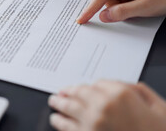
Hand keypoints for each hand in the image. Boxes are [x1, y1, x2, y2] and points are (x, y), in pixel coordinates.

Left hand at [48, 80, 165, 130]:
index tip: (80, 88)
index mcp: (120, 94)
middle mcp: (103, 106)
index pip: (96, 84)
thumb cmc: (159, 130)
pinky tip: (56, 119)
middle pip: (78, 93)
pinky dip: (59, 122)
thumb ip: (135, 90)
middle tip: (60, 93)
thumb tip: (119, 86)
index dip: (88, 87)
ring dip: (59, 104)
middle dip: (67, 92)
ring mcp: (93, 123)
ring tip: (54, 102)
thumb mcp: (156, 105)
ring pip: (69, 109)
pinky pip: (67, 128)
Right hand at [77, 0, 165, 23]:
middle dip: (115, 7)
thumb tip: (104, 16)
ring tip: (143, 6)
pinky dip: (129, 4)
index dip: (91, 8)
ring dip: (124, 6)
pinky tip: (142, 3)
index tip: (81, 19)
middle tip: (132, 13)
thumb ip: (123, 12)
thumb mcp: (149, 6)